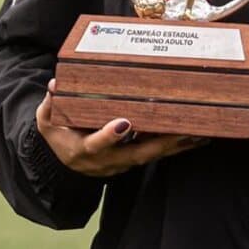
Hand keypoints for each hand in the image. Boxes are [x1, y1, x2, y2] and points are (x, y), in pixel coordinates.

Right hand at [35, 78, 208, 176]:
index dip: (109, 135)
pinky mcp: (134, 160)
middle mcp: (106, 161)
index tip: (124, 123)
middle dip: (161, 143)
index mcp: (83, 150)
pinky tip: (197, 137)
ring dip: (176, 146)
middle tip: (183, 130)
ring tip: (200, 133)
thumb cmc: (58, 135)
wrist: (66, 162)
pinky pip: (157, 154)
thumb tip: (55, 85)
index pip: (96, 144)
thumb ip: (50, 106)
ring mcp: (122, 163)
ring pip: (152, 156)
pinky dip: (176, 146)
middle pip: (136, 154)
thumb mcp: (47, 122)